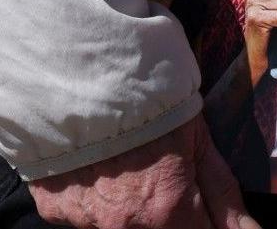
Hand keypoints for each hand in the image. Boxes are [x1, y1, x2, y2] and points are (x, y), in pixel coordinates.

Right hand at [27, 115, 258, 228]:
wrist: (72, 64)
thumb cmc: (145, 92)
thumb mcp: (196, 135)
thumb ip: (222, 193)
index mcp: (167, 212)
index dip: (206, 221)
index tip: (201, 203)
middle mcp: (124, 226)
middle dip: (168, 213)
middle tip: (160, 173)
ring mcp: (84, 220)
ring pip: (118, 224)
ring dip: (128, 204)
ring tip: (127, 162)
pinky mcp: (53, 207)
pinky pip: (81, 213)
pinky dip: (92, 195)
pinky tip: (96, 164)